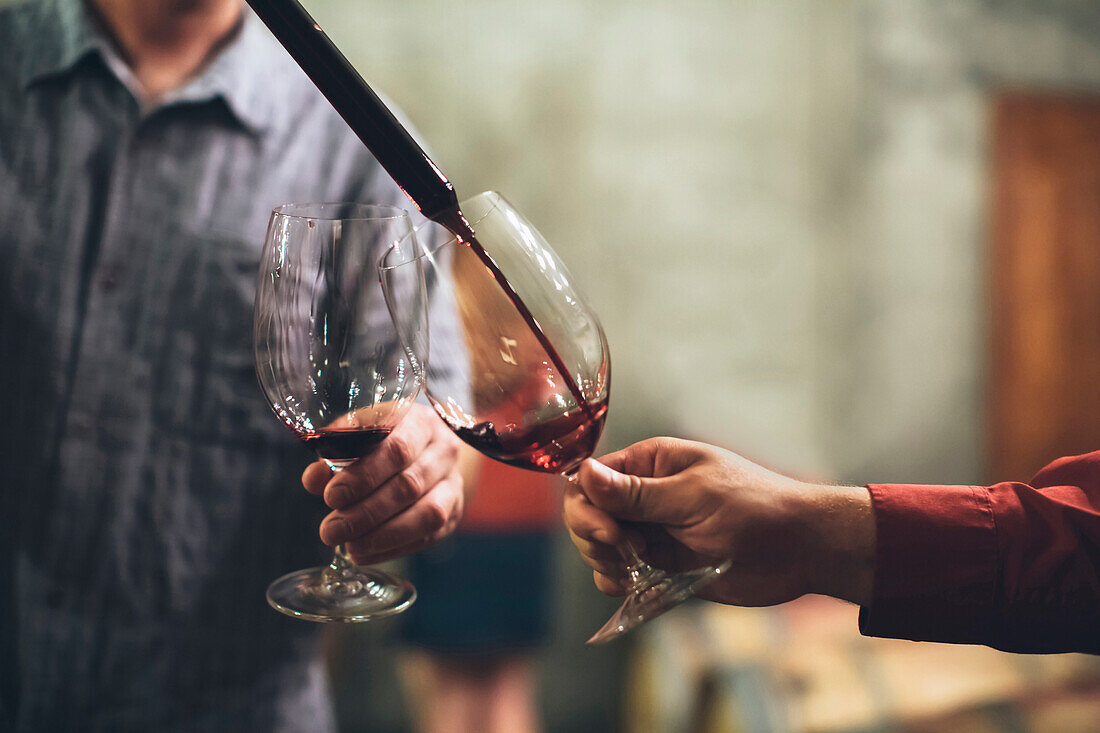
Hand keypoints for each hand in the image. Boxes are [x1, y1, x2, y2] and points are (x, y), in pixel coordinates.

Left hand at [302, 404, 464, 563]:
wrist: (425, 450)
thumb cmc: (383, 440)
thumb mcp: (358, 436)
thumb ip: (334, 453)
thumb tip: (314, 479)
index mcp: (419, 423)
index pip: (397, 449)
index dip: (364, 476)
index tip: (331, 496)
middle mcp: (444, 451)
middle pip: (409, 485)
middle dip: (366, 512)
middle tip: (331, 530)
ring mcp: (453, 483)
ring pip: (426, 515)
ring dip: (383, 535)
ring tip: (349, 546)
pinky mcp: (453, 511)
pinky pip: (428, 536)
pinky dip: (393, 548)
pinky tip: (365, 552)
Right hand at [564, 437, 873, 606]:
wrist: (802, 549)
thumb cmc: (755, 509)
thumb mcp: (692, 497)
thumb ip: (636, 494)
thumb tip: (584, 472)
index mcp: (651, 464)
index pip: (591, 479)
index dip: (587, 507)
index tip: (609, 534)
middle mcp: (646, 495)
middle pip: (588, 513)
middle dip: (593, 537)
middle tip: (623, 555)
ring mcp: (654, 530)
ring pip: (600, 545)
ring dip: (601, 561)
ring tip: (627, 574)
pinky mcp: (663, 563)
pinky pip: (622, 571)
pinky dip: (615, 581)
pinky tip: (627, 586)